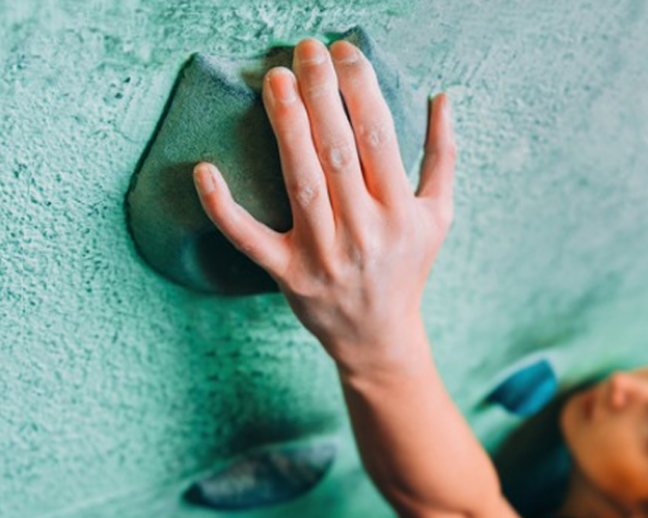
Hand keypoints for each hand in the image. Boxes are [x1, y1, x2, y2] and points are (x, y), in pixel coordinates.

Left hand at [193, 38, 455, 366]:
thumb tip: (441, 96)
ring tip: (275, 81)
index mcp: (400, 211)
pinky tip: (205, 169)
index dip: (360, 88)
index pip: (379, 137)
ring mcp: (323, 254)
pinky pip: (250, 239)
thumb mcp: (437, 215)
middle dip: (321, 95)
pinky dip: (224, 208)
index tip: (344, 51)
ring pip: (300, 183)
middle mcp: (364, 231)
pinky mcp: (288, 274)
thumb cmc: (407, 267)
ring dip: (285, 129)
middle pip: (338, 152)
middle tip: (305, 50)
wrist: (379, 337)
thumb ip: (442, 156)